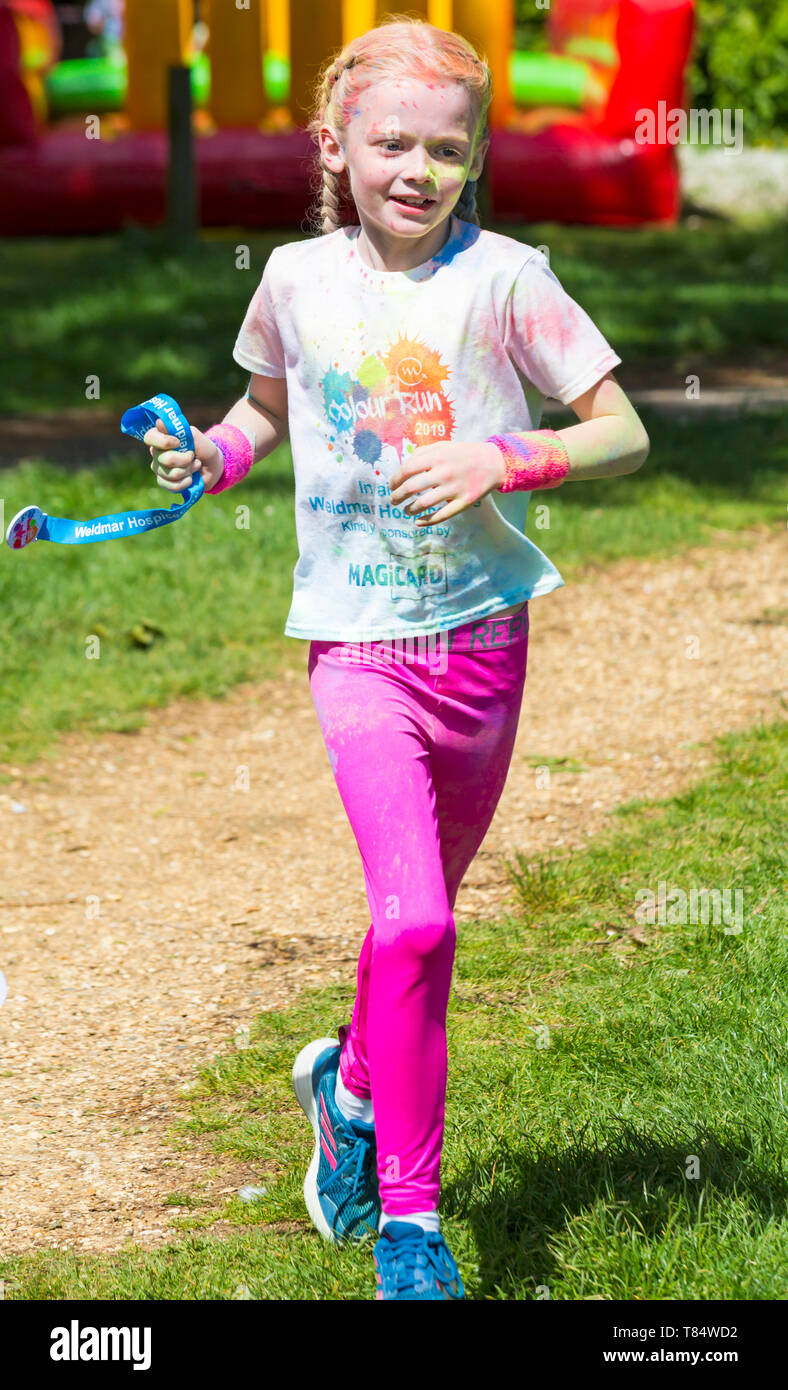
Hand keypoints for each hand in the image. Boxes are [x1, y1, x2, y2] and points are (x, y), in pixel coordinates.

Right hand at [143, 418, 224, 492]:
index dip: (164, 442)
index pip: (150, 437)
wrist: (212, 467)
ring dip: (189, 471)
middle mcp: (156, 453)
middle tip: (193, 457)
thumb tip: (159, 422)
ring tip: (194, 466)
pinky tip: (190, 478)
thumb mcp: (195, 436)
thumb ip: (179, 430)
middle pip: (165, 459)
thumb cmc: (203, 448)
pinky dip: (186, 482)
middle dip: (185, 460)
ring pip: (171, 474)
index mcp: (161, 437)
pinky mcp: (164, 482)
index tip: (178, 443)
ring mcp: (158, 469)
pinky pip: (173, 486)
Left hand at [388, 441, 505, 526]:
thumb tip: (403, 467)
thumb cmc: (464, 454)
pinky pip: (441, 516)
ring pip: (424, 504)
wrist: (493, 462)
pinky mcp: (464, 502)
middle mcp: (444, 472)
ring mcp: (454, 488)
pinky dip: (426, 521)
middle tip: (394, 501)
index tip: (392, 486)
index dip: (395, 480)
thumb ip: (422, 452)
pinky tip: (418, 522)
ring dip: (410, 509)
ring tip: (406, 511)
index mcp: (436, 457)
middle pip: (411, 488)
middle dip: (397, 497)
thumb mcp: (443, 446)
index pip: (406, 470)